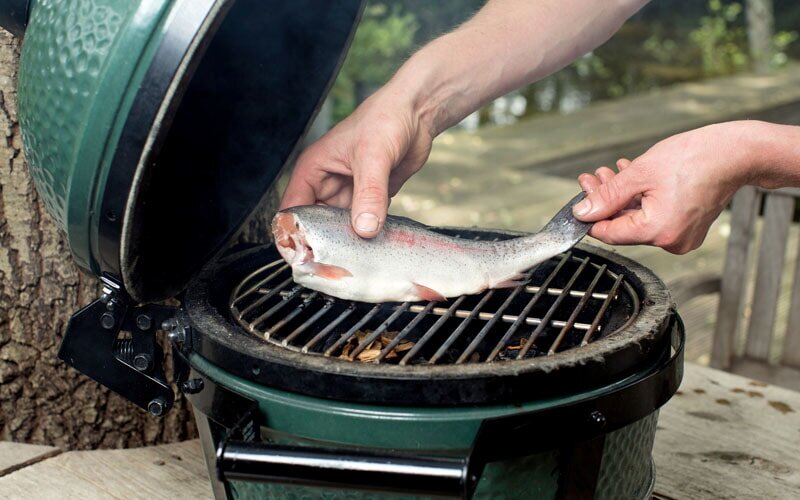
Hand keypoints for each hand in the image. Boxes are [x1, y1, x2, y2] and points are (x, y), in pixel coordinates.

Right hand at [280, 0, 647, 237]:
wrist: (419, 112)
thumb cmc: (388, 119)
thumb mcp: (374, 156)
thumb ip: (369, 194)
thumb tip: (364, 229)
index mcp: (313, 170)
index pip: (291, 211)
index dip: (294, 236)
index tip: (304, 259)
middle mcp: (326, 184)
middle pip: (315, 225)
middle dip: (323, 246)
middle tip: (335, 270)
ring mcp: (349, 193)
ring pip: (340, 229)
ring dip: (347, 245)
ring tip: (356, 265)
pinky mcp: (370, 200)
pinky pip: (364, 226)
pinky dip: (367, 239)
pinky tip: (375, 252)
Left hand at [572, 123, 752, 253]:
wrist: (736, 153)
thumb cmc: (696, 158)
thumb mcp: (640, 173)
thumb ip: (607, 196)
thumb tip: (583, 212)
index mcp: (657, 232)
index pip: (609, 234)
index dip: (590, 216)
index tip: (579, 201)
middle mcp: (671, 241)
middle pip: (623, 225)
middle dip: (605, 200)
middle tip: (592, 179)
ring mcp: (682, 236)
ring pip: (638, 219)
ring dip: (622, 197)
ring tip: (609, 173)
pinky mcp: (688, 228)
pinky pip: (655, 217)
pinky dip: (641, 200)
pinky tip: (630, 179)